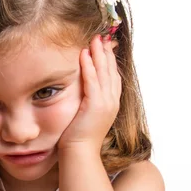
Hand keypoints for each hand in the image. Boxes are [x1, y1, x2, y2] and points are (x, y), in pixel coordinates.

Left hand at [57, 35, 121, 152]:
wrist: (79, 153)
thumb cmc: (78, 137)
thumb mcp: (86, 115)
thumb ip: (87, 101)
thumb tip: (82, 93)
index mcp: (111, 103)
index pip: (112, 76)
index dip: (109, 60)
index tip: (103, 46)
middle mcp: (112, 102)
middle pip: (111, 71)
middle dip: (106, 53)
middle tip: (100, 36)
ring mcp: (106, 103)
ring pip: (104, 73)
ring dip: (98, 55)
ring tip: (93, 40)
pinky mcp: (96, 106)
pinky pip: (93, 82)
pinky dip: (89, 67)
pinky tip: (84, 55)